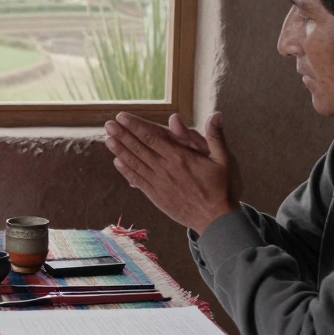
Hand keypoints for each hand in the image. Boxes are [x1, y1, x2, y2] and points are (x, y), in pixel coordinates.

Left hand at [104, 111, 240, 234]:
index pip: (152, 137)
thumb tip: (215, 114)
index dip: (135, 126)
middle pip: (139, 148)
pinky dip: (126, 171)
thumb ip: (215, 136)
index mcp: (180, 157)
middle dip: (122, 135)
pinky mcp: (157, 196)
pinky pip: (138, 181)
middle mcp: (166, 169)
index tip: (122, 116)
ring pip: (135, 163)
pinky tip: (117, 162)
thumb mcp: (225, 159)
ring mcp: (159, 183)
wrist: (218, 220)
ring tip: (108, 139)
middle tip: (108, 124)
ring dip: (120, 150)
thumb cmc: (223, 188)